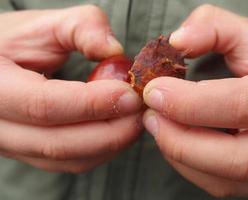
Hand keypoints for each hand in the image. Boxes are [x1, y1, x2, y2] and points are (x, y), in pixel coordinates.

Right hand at [0, 5, 141, 172]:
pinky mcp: (33, 152)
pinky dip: (102, 149)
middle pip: (59, 144)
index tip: (130, 94)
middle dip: (109, 131)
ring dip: (110, 143)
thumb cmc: (17, 44)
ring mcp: (14, 145)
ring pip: (68, 159)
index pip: (45, 106)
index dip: (93, 103)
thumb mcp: (43, 26)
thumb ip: (80, 28)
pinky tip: (120, 128)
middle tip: (141, 110)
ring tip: (135, 118)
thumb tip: (114, 51)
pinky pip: (71, 162)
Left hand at [143, 5, 247, 196]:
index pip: (245, 105)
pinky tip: (180, 141)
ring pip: (229, 180)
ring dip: (182, 156)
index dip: (190, 102)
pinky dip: (193, 167)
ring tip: (161, 127)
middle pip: (237, 158)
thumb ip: (215, 28)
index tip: (155, 92)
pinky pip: (227, 186)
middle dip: (180, 140)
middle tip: (152, 116)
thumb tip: (177, 40)